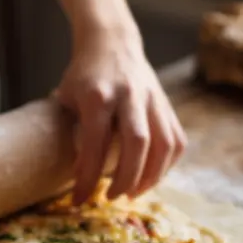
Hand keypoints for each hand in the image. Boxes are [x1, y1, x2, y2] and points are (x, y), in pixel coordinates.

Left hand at [55, 21, 185, 204]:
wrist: (111, 41)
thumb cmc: (83, 76)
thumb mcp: (67, 98)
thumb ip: (72, 133)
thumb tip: (78, 176)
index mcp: (98, 95)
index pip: (95, 143)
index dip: (88, 176)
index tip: (79, 200)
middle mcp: (129, 95)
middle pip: (137, 143)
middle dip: (126, 178)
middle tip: (112, 198)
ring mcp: (152, 98)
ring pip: (164, 143)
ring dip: (152, 176)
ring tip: (134, 193)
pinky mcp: (166, 104)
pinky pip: (176, 139)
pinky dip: (167, 164)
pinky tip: (152, 176)